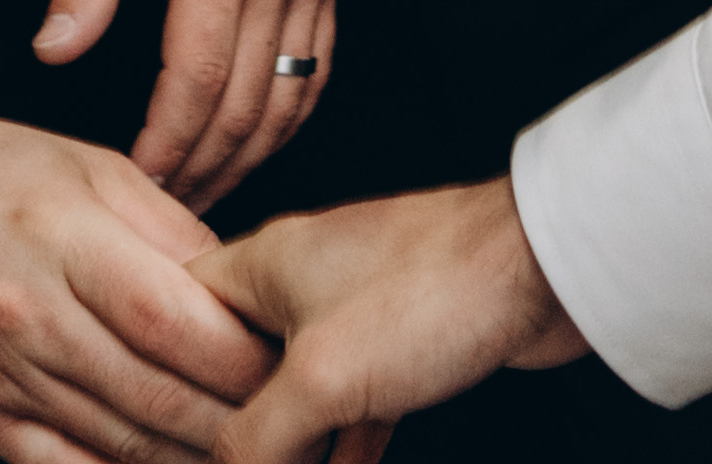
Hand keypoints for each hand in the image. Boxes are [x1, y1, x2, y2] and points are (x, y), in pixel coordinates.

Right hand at [0, 112, 273, 463]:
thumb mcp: (87, 167)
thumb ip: (171, 231)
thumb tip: (244, 291)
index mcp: (65, 238)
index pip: (178, 320)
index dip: (247, 357)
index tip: (297, 361)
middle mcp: (31, 316)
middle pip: (159, 395)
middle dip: (241, 420)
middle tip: (295, 422)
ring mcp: (1, 376)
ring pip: (122, 444)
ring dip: (196, 458)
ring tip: (252, 451)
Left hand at [37, 0, 340, 206]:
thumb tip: (53, 52)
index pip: (199, 80)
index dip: (168, 145)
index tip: (134, 182)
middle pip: (250, 105)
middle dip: (204, 168)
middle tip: (161, 213)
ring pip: (293, 98)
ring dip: (249, 157)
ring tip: (201, 192)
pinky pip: (318, 68)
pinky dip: (287, 118)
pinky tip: (252, 143)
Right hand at [191, 178, 589, 463]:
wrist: (551, 268)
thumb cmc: (436, 289)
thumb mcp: (321, 378)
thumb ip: (255, 436)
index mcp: (261, 265)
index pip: (177, 320)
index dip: (164, 384)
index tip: (160, 439)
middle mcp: (302, 281)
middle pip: (236, 368)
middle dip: (233, 430)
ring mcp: (357, 310)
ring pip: (300, 394)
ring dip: (292, 447)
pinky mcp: (408, 341)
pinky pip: (356, 405)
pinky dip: (344, 447)